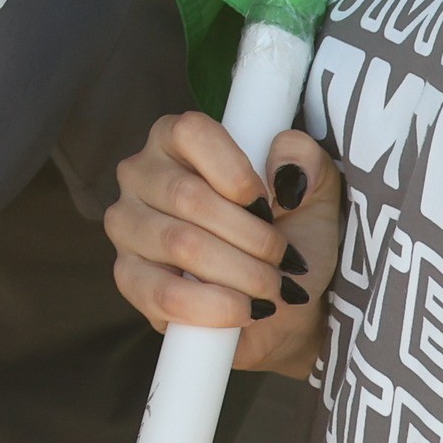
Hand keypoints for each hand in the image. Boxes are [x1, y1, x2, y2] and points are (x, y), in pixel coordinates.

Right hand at [105, 110, 339, 376]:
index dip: (235, 172)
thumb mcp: (315, 190)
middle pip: (188, 196)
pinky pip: (162, 293)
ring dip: (241, 274)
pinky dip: (214, 306)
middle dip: (251, 237)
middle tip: (284, 260)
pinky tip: (244, 310)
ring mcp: (127, 226)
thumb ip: (305, 158)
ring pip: (179, 244)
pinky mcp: (129, 278)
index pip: (190, 133)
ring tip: (270, 287)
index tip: (270, 205)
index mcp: (178, 139)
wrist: (286, 304)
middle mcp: (141, 174)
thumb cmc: (293, 236)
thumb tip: (281, 165)